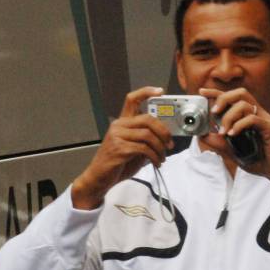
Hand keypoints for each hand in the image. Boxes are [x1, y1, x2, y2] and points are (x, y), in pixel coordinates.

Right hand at [71, 87, 173, 208]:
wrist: (99, 178)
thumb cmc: (118, 163)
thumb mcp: (133, 147)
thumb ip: (145, 138)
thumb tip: (166, 136)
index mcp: (122, 122)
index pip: (132, 99)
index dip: (146, 92)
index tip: (161, 91)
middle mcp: (119, 125)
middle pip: (148, 119)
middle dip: (164, 132)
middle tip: (170, 144)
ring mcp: (117, 136)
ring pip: (148, 135)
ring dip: (160, 148)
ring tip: (162, 158)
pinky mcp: (119, 148)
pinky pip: (144, 149)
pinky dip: (155, 157)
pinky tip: (157, 163)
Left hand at [199, 88, 269, 187]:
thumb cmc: (260, 160)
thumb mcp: (233, 151)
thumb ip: (218, 142)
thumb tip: (202, 135)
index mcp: (249, 116)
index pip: (232, 97)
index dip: (217, 92)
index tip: (202, 92)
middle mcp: (258, 114)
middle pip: (240, 93)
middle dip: (223, 99)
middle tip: (214, 112)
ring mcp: (264, 119)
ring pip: (244, 104)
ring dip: (229, 116)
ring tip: (224, 132)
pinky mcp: (269, 127)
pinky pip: (252, 119)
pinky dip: (239, 125)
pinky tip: (233, 135)